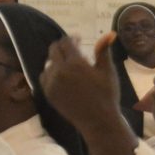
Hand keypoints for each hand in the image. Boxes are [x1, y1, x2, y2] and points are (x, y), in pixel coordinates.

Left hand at [40, 31, 126, 147]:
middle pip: (54, 50)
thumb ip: (103, 51)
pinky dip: (50, 74)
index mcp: (75, 63)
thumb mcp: (108, 72)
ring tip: (67, 65)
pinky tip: (61, 77)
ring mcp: (52, 83)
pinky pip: (44, 77)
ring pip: (48, 63)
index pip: (66, 42)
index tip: (78, 40)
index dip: (72, 39)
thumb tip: (110, 33)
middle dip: (62, 47)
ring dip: (56, 60)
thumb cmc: (107, 95)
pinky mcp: (48, 94)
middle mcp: (60, 71)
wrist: (98, 121)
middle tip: (71, 49)